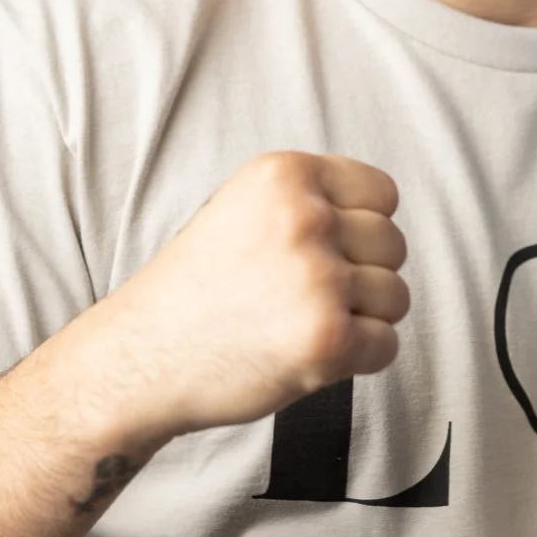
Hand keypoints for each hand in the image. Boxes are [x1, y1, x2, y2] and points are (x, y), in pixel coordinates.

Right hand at [90, 153, 408, 440]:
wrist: (141, 358)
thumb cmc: (196, 290)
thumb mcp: (244, 209)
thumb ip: (312, 202)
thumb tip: (384, 219)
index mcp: (284, 175)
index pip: (382, 193)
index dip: (363, 228)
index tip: (326, 253)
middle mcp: (305, 218)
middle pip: (393, 245)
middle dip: (363, 276)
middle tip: (302, 299)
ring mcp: (318, 279)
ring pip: (396, 297)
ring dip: (362, 320)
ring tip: (300, 326)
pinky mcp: (327, 338)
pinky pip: (386, 346)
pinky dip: (358, 361)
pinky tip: (306, 356)